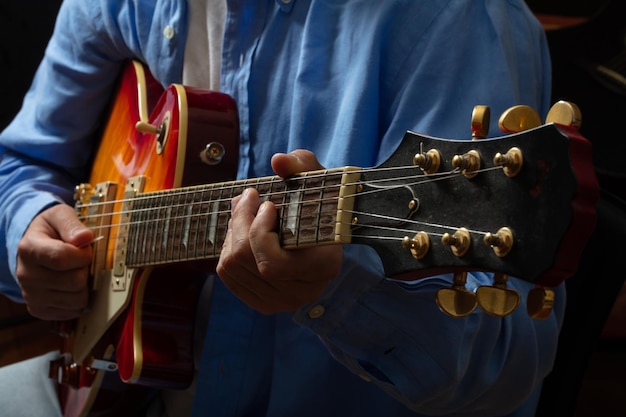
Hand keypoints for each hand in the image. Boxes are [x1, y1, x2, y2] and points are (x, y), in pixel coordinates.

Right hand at [16, 204, 93, 319]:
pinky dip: (77, 300)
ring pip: (76, 299)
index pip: (62, 258)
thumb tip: (84, 238)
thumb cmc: (49, 231)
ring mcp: (32, 295)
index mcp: (29, 249)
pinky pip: (72, 311)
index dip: (82, 254)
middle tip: (79, 261)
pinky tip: (70, 287)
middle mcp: (26, 275)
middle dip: (85, 269)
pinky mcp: (39, 310)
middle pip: (74, 281)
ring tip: (75, 273)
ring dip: (83, 286)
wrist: (33, 247)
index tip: (84, 249)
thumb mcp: (59, 216)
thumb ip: (72, 224)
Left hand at [217, 150, 342, 314]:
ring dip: (233, 232)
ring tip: (246, 211)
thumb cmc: (320, 204)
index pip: (272, 264)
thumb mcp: (316, 179)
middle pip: (247, 261)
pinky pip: (228, 275)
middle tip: (248, 197)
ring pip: (232, 267)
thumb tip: (279, 160)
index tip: (268, 203)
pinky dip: (228, 248)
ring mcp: (280, 302)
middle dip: (240, 222)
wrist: (323, 235)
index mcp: (322, 268)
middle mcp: (301, 293)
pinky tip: (243, 233)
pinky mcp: (263, 303)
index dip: (259, 232)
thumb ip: (301, 165)